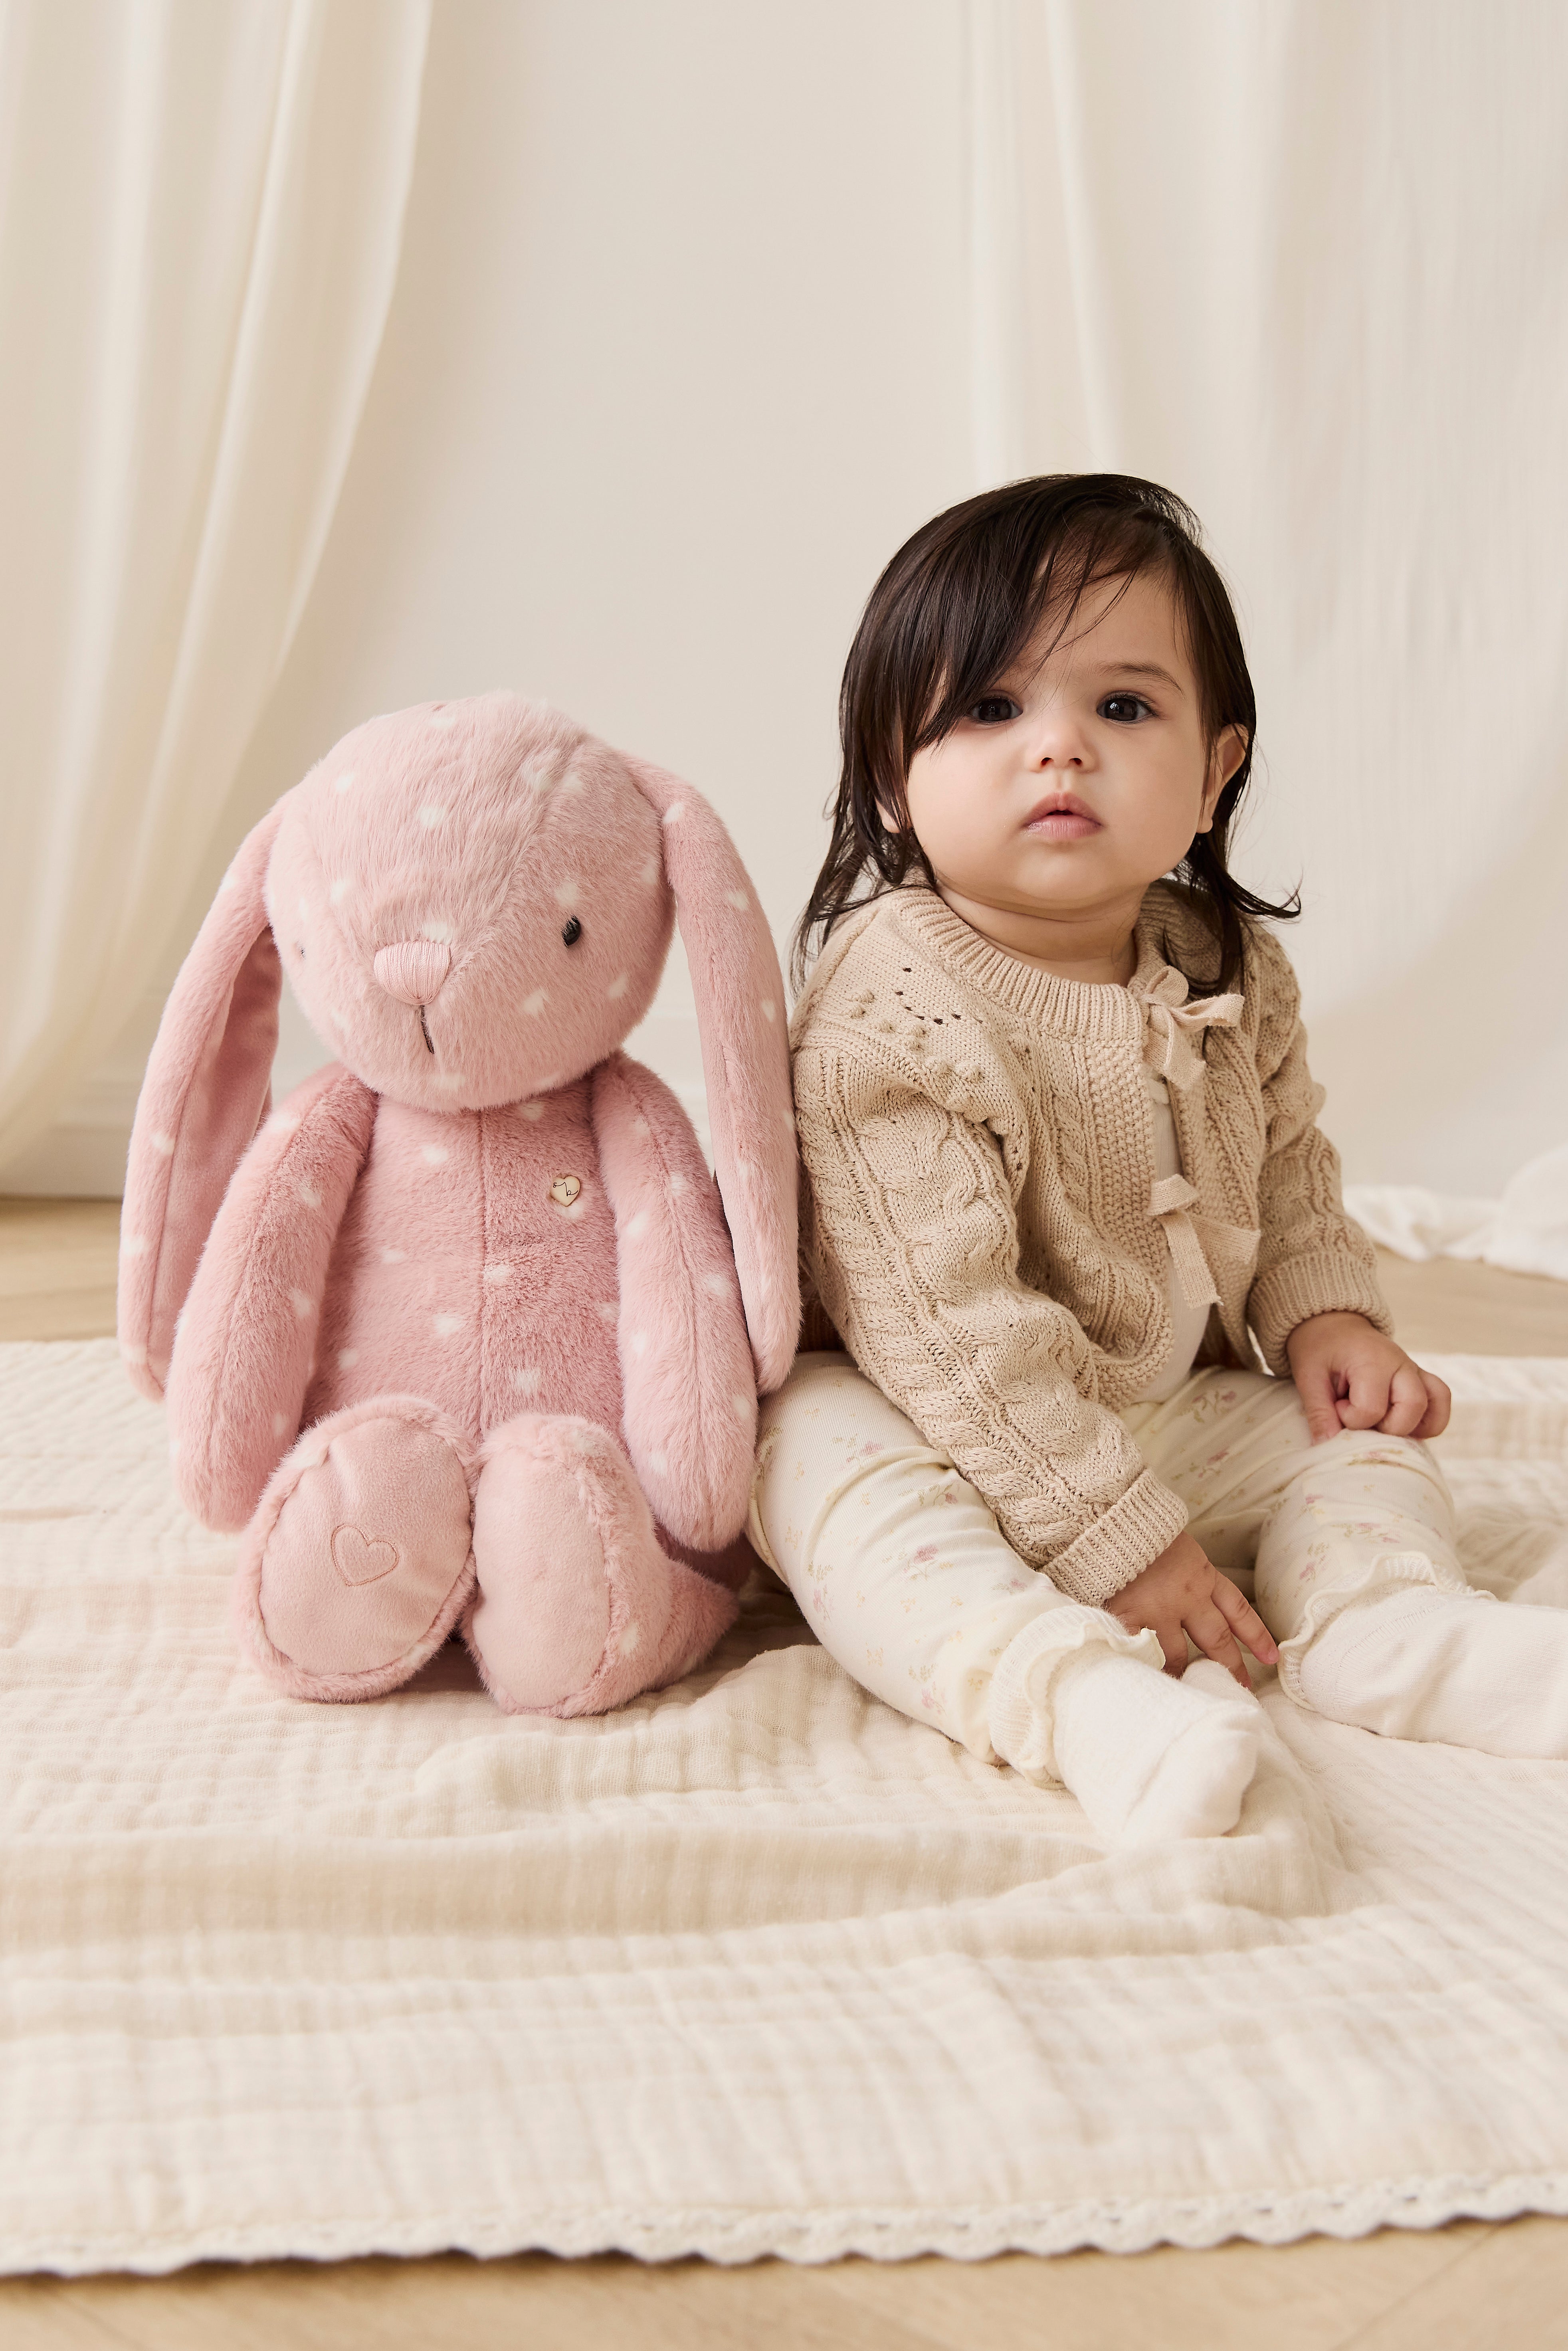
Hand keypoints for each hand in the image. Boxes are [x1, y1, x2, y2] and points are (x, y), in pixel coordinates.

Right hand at [1106, 1532, 1278, 1685]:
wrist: (1108, 1519)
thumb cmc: (1138, 1527)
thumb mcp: (1174, 1544)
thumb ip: (1185, 1570)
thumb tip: (1192, 1591)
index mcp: (1202, 1574)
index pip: (1237, 1609)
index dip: (1256, 1635)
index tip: (1271, 1657)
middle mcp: (1187, 1597)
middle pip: (1217, 1639)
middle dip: (1230, 1665)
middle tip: (1241, 1687)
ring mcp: (1158, 1611)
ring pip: (1179, 1655)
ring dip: (1182, 1673)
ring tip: (1184, 1688)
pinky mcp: (1129, 1618)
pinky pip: (1143, 1653)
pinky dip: (1146, 1667)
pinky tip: (1148, 1681)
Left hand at [1285, 1311, 1450, 1444]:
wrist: (1334, 1327)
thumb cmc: (1320, 1349)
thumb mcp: (1308, 1376)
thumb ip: (1318, 1412)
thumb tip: (1326, 1446)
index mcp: (1371, 1360)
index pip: (1372, 1409)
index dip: (1351, 1419)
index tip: (1337, 1407)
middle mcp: (1401, 1363)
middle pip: (1412, 1408)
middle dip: (1385, 1428)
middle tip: (1362, 1420)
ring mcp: (1415, 1370)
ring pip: (1435, 1406)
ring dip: (1412, 1427)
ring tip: (1384, 1425)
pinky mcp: (1421, 1377)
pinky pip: (1440, 1400)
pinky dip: (1429, 1420)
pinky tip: (1404, 1425)